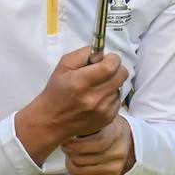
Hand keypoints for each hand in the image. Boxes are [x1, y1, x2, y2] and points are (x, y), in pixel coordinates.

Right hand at [15, 49, 127, 164]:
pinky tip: (98, 98)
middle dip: (115, 68)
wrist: (52, 121)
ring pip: (121, 87)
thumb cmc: (56, 92)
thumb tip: (101, 53)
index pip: (111, 65)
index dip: (112, 59)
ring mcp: (103, 110)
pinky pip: (118, 100)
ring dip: (112, 83)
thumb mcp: (63, 66)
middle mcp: (95, 97)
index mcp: (81, 82)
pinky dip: (110, 96)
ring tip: (97, 87)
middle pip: (122, 74)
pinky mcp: (108, 118)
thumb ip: (83, 54)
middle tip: (104, 70)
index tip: (106, 59)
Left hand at [63, 116, 134, 174]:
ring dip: (70, 164)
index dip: (77, 145)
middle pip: (84, 159)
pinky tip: (75, 167)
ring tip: (70, 156)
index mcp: (115, 134)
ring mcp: (116, 167)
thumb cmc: (107, 129)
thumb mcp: (100, 120)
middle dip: (69, 154)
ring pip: (82, 171)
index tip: (66, 142)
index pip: (97, 143)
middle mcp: (118, 152)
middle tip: (65, 148)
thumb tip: (65, 124)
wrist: (125, 140)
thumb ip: (86, 121)